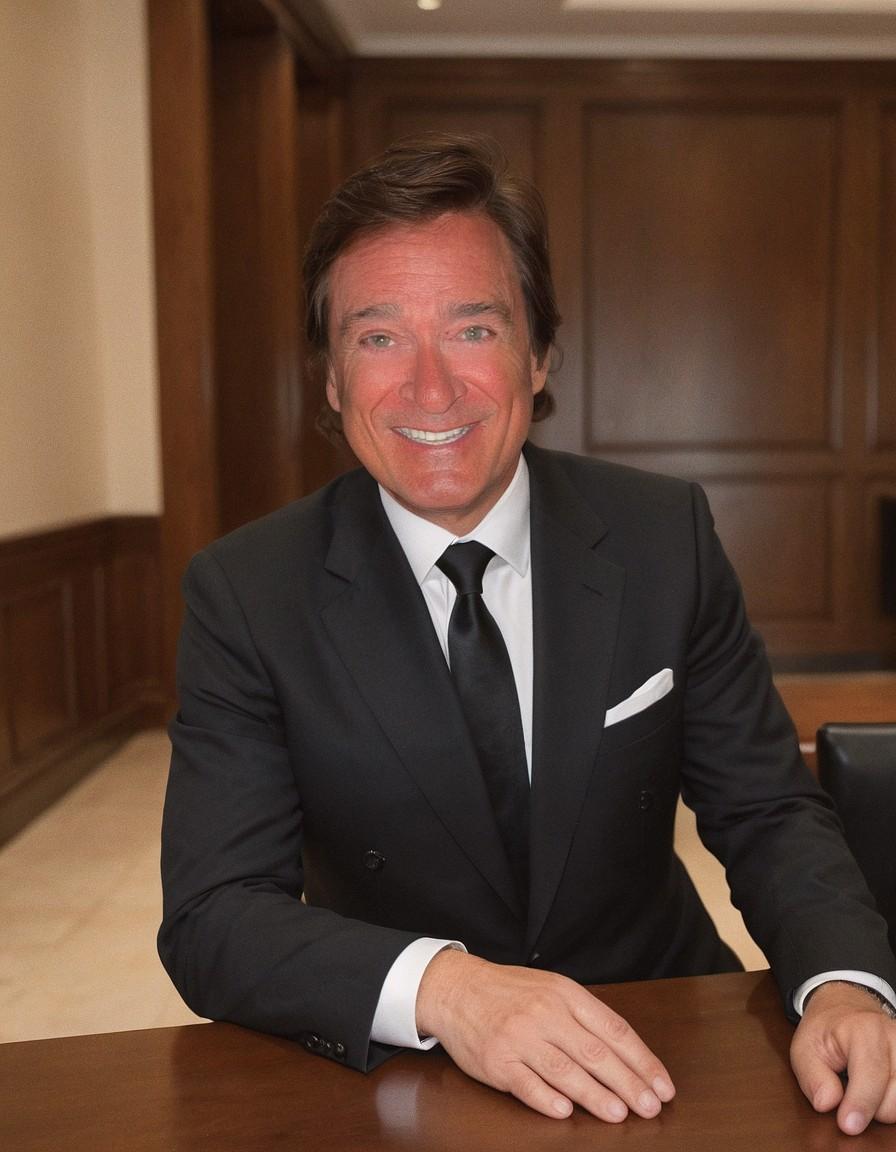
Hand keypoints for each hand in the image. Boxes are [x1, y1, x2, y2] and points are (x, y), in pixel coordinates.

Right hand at [415, 949, 674, 1120]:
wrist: (456, 988)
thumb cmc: (510, 992)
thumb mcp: (551, 988)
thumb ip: (584, 1016)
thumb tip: (626, 1054)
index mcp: (564, 993)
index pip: (613, 1028)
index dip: (641, 1059)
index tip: (662, 1085)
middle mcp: (544, 1013)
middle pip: (594, 1052)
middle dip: (627, 1082)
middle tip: (650, 1107)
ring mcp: (519, 1037)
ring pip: (564, 1070)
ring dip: (595, 1095)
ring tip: (618, 1114)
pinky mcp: (496, 1060)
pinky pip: (526, 1084)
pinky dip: (546, 1099)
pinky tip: (565, 1112)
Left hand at [790, 981, 895, 1134]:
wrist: (846, 1006)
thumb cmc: (825, 1030)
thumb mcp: (804, 1049)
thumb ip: (812, 1078)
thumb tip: (827, 1104)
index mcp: (864, 1030)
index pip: (871, 1075)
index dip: (860, 1104)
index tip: (848, 1125)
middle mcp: (895, 1038)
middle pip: (892, 1100)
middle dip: (868, 1107)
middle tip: (849, 1087)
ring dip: (883, 1106)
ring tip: (864, 1086)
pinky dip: (892, 1101)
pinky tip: (879, 1089)